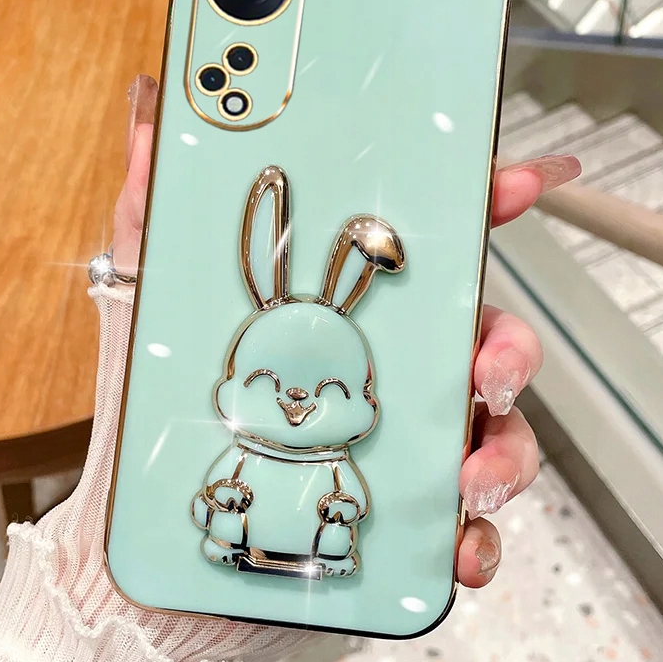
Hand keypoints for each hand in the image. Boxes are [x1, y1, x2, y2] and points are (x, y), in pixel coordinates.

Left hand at [113, 75, 581, 590]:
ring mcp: (397, 441)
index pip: (425, 251)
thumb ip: (155, 213)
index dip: (480, 208)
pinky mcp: (394, 516)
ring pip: (489, 432)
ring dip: (502, 449)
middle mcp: (386, 369)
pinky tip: (454, 544)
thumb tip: (152, 117)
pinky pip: (457, 525)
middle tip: (485, 367)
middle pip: (480, 342)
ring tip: (469, 474)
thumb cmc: (158, 409)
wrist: (148, 529)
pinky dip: (472, 536)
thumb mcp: (150, 298)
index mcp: (344, 314)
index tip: (514, 182)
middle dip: (507, 348)